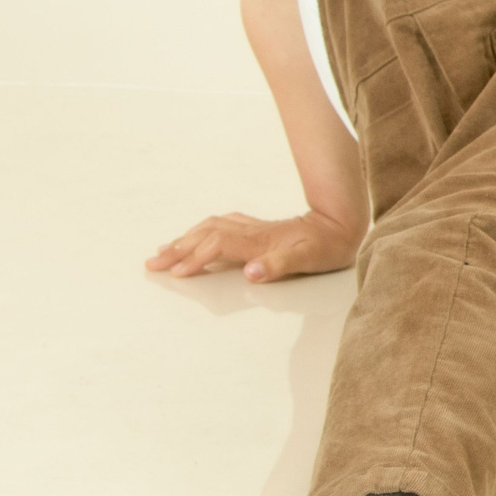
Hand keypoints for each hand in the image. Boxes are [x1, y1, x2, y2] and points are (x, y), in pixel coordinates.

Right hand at [148, 209, 361, 282]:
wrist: (343, 222)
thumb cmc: (328, 245)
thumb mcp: (309, 259)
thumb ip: (280, 265)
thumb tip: (250, 273)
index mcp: (260, 241)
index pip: (217, 246)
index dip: (195, 258)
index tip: (175, 273)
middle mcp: (252, 232)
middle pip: (206, 234)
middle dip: (178, 248)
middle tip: (152, 262)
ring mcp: (254, 228)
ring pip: (211, 227)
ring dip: (185, 238)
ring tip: (164, 250)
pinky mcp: (258, 228)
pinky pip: (222, 225)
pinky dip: (202, 231)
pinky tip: (197, 235)